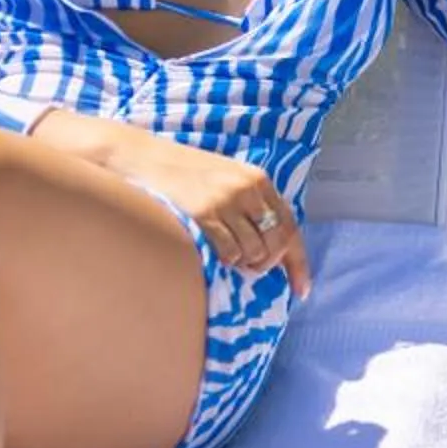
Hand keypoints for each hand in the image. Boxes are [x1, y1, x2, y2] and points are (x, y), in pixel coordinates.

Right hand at [34, 109, 311, 296]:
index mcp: (258, 180)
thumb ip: (250, 203)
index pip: (291, 226)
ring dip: (245, 264)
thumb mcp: (226, 179)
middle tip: (251, 270)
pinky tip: (218, 256)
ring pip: (255, 251)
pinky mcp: (204, 212)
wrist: (144, 157)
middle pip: (277, 244)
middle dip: (267, 265)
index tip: (302, 290)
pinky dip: (228, 261)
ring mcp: (226, 200)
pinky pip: (230, 251)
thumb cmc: (184, 173)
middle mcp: (248, 188)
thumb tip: (269, 246)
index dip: (298, 262)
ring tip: (231, 259)